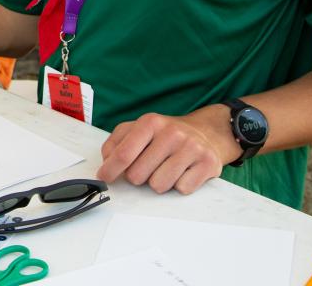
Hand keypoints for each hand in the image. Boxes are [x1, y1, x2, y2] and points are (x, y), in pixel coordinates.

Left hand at [97, 107, 237, 194]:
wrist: (206, 132)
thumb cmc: (166, 135)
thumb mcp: (139, 129)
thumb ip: (117, 143)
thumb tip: (106, 163)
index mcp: (150, 122)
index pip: (123, 154)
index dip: (110, 170)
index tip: (103, 178)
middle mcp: (172, 133)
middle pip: (138, 175)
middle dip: (139, 177)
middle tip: (149, 166)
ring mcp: (191, 148)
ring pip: (159, 186)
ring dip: (159, 182)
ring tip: (167, 168)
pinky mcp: (208, 163)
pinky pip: (181, 189)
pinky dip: (180, 185)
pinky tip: (184, 171)